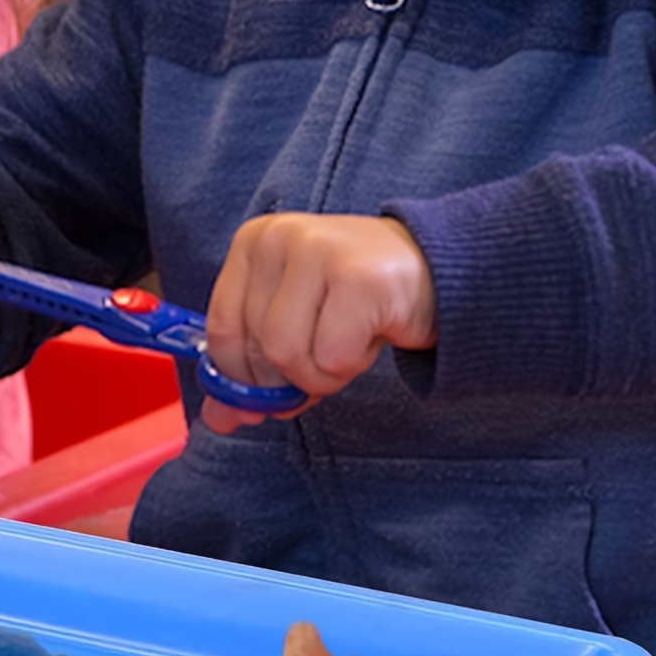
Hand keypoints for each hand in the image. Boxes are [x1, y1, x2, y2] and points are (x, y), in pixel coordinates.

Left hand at [201, 213, 436, 433]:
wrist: (436, 269)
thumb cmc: (355, 298)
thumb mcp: (295, 319)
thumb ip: (253, 364)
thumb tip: (220, 418)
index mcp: (253, 242)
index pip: (221, 328)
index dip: (240, 378)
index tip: (265, 397)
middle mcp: (278, 237)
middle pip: (257, 347)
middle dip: (290, 376)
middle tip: (325, 359)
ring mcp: (318, 251)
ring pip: (287, 354)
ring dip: (322, 373)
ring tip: (347, 343)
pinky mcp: (359, 278)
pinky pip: (332, 356)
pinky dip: (351, 365)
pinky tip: (371, 335)